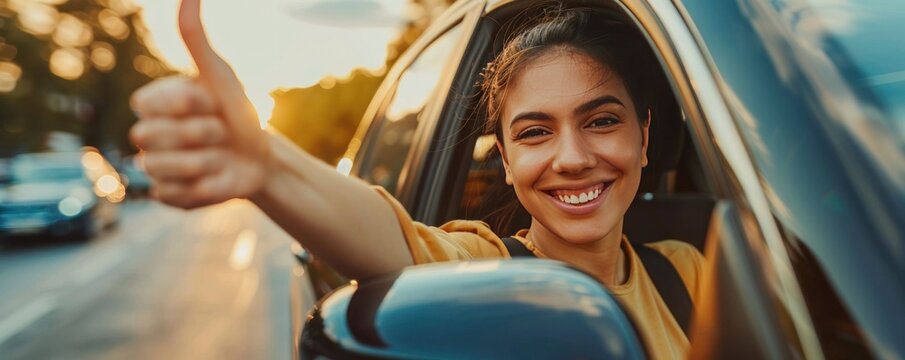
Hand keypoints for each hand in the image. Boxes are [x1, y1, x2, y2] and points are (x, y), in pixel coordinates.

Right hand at [130, 0, 270, 207]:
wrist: (263, 159)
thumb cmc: (239, 113)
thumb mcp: (221, 76)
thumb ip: (196, 39)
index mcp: (154, 104)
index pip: (147, 104)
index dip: (187, 105)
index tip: (212, 104)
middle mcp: (148, 135)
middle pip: (150, 137)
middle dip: (200, 134)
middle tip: (220, 133)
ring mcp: (155, 167)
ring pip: (162, 168)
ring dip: (205, 163)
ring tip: (221, 157)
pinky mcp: (168, 196)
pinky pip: (173, 196)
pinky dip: (204, 189)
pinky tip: (217, 180)